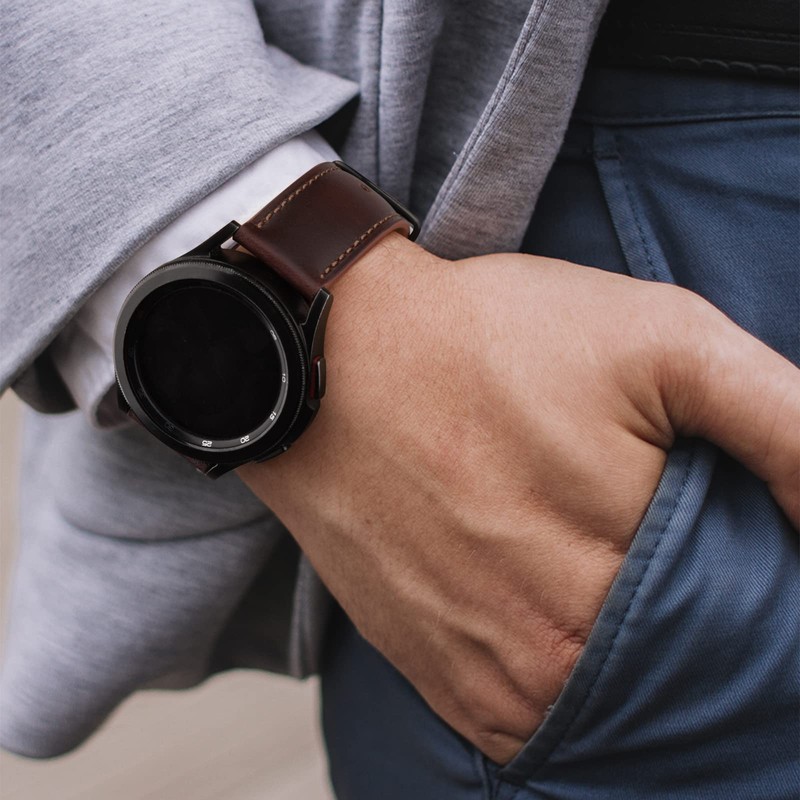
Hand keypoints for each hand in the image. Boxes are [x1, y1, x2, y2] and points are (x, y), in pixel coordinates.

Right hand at [239, 234, 798, 763]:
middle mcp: (555, 658)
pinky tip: (559, 607)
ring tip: (599, 564)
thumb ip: (785, 425)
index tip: (731, 536)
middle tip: (648, 533)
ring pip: (610, 704)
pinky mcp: (439, 679)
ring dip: (630, 653)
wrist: (331, 363)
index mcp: (630, 582)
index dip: (761, 583)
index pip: (754, 634)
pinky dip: (568, 676)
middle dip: (698, 617)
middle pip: (683, 677)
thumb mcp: (659, 340)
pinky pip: (536, 717)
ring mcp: (488, 680)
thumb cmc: (488, 341)